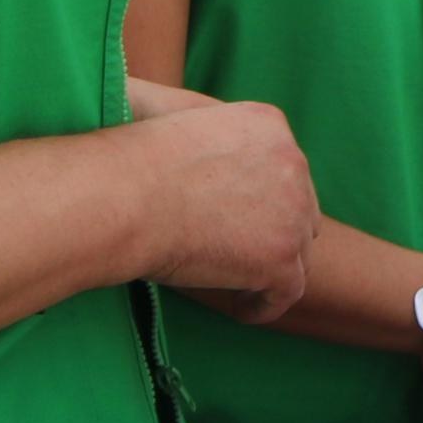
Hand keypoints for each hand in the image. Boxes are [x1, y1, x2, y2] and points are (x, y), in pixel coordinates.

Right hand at [121, 91, 315, 321]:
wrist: (122, 196)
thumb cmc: (127, 158)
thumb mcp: (171, 113)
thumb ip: (195, 121)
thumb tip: (176, 129)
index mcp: (268, 124)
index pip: (283, 166)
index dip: (264, 194)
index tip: (233, 215)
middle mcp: (292, 162)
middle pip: (300, 205)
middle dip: (275, 229)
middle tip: (238, 251)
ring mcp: (292, 212)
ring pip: (299, 248)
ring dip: (272, 266)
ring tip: (239, 282)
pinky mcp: (281, 258)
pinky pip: (289, 290)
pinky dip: (267, 303)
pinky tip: (240, 308)